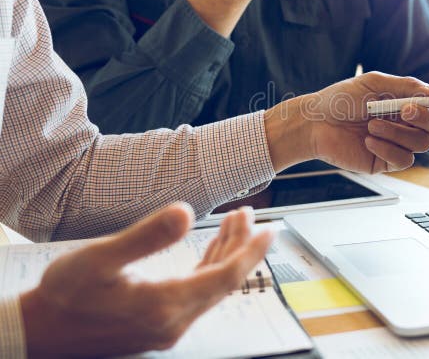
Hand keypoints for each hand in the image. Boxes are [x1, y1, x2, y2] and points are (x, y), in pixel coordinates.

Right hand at [20, 203, 271, 356]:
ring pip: (212, 286)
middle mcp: (173, 321)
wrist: (39, 334)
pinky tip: (212, 248)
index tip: (271, 229)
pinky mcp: (159, 325)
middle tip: (248, 213)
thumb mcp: (99, 259)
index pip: (227, 276)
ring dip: (227, 253)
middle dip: (242, 245)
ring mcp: (167, 327)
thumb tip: (185, 212)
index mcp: (165, 306)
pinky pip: (197, 293)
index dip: (252, 251)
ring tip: (235, 221)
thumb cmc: (64, 295)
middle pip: (224, 280)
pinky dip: (209, 267)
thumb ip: (145, 237)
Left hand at [264, 72, 428, 172]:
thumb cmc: (340, 100)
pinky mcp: (385, 162)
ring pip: (421, 145)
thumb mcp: (374, 83)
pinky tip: (368, 140)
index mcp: (406, 103)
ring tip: (372, 125)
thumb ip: (407, 86)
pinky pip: (404, 160)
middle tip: (403, 110)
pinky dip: (388, 148)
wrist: (314, 123)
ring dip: (398, 133)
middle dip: (424, 118)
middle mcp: (406, 125)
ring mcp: (397, 144)